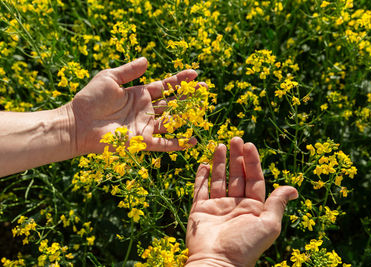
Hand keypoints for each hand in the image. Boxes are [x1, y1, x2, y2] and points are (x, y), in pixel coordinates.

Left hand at [67, 57, 197, 155]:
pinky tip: (193, 141)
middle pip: (173, 102)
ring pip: (172, 120)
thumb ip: (129, 71)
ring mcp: (146, 126)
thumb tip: (147, 60)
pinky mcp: (143, 141)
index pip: (165, 86)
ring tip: (203, 108)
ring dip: (187, 115)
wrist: (79, 123)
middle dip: (189, 95)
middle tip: (206, 88)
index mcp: (140, 94)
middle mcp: (146, 110)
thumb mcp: (109, 78)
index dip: (180, 80)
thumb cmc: (90, 99)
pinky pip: (165, 143)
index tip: (195, 73)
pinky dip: (178, 143)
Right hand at [185, 137, 297, 266]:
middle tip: (235, 138)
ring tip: (219, 145)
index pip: (254, 179)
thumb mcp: (268, 225)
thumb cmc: (245, 245)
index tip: (249, 145)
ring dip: (219, 162)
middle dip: (237, 157)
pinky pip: (200, 189)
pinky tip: (204, 164)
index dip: (252, 162)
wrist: (217, 262)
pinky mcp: (200, 210)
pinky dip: (201, 177)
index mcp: (253, 208)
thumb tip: (293, 189)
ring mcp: (217, 207)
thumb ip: (277, 204)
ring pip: (219, 179)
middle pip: (237, 175)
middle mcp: (236, 205)